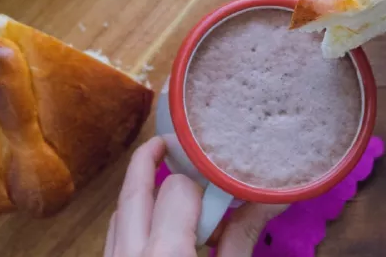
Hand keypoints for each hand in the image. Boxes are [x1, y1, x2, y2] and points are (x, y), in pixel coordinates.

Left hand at [104, 137, 286, 256]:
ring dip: (139, 191)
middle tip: (171, 141)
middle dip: (149, 161)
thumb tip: (272, 198)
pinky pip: (113, 238)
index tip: (218, 175)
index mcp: (165, 253)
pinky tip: (153, 223)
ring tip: (164, 178)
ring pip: (118, 213)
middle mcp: (130, 255)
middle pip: (134, 191)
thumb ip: (242, 238)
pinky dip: (130, 220)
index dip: (199, 180)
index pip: (177, 190)